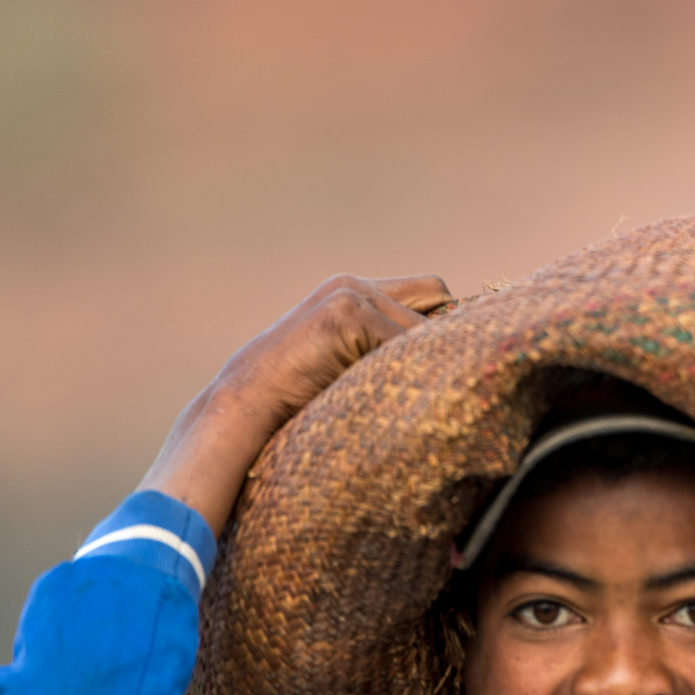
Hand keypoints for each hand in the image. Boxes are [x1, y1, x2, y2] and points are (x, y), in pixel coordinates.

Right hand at [139, 274, 451, 535]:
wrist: (243, 410)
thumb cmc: (293, 403)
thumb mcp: (345, 368)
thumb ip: (380, 352)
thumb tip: (445, 364)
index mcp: (350, 293)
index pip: (428, 292)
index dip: (443, 324)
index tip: (451, 360)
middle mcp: (352, 285)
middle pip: (436, 294)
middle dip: (443, 333)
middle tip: (438, 374)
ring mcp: (348, 295)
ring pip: (422, 324)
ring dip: (425, 360)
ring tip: (416, 393)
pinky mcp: (346, 313)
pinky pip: (405, 343)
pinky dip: (408, 372)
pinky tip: (393, 396)